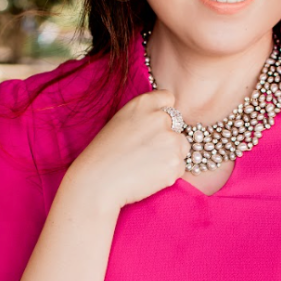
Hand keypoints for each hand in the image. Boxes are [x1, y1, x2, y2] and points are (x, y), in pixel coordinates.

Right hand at [67, 87, 189, 210]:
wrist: (98, 182)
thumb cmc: (103, 154)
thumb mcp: (120, 122)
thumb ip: (144, 116)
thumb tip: (164, 120)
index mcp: (143, 104)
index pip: (168, 98)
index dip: (163, 113)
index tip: (154, 126)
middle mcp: (160, 118)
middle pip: (178, 125)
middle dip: (167, 137)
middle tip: (146, 151)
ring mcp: (171, 140)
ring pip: (181, 147)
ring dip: (170, 155)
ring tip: (146, 165)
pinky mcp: (176, 163)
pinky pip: (180, 167)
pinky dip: (169, 173)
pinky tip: (149, 175)